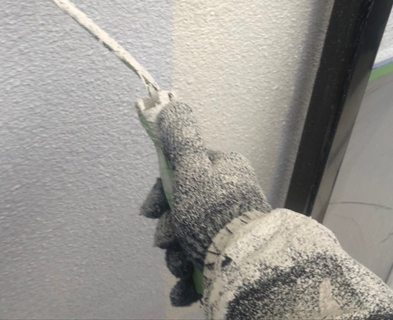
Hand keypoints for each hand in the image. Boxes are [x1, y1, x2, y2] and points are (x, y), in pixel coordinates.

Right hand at [140, 102, 270, 305]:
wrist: (244, 264)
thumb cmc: (213, 212)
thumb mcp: (191, 170)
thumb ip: (179, 140)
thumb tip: (169, 105)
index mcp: (225, 169)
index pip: (183, 172)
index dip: (160, 193)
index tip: (148, 212)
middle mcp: (231, 194)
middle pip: (184, 208)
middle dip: (168, 229)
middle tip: (166, 242)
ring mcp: (233, 227)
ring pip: (189, 237)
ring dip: (176, 255)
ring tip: (180, 266)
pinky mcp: (234, 257)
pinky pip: (203, 262)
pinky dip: (190, 276)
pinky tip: (186, 286)